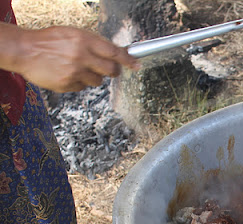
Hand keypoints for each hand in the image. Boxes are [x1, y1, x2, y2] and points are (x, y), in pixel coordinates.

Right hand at [1, 24, 138, 91]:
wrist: (24, 50)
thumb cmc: (48, 41)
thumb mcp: (73, 34)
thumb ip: (93, 43)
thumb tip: (114, 53)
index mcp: (84, 40)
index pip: (114, 52)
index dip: (128, 60)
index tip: (136, 64)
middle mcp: (81, 56)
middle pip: (111, 70)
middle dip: (113, 71)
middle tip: (110, 69)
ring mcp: (74, 72)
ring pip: (97, 81)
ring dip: (92, 76)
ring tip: (77, 67)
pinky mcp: (67, 84)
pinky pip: (82, 87)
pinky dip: (78, 82)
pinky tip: (67, 73)